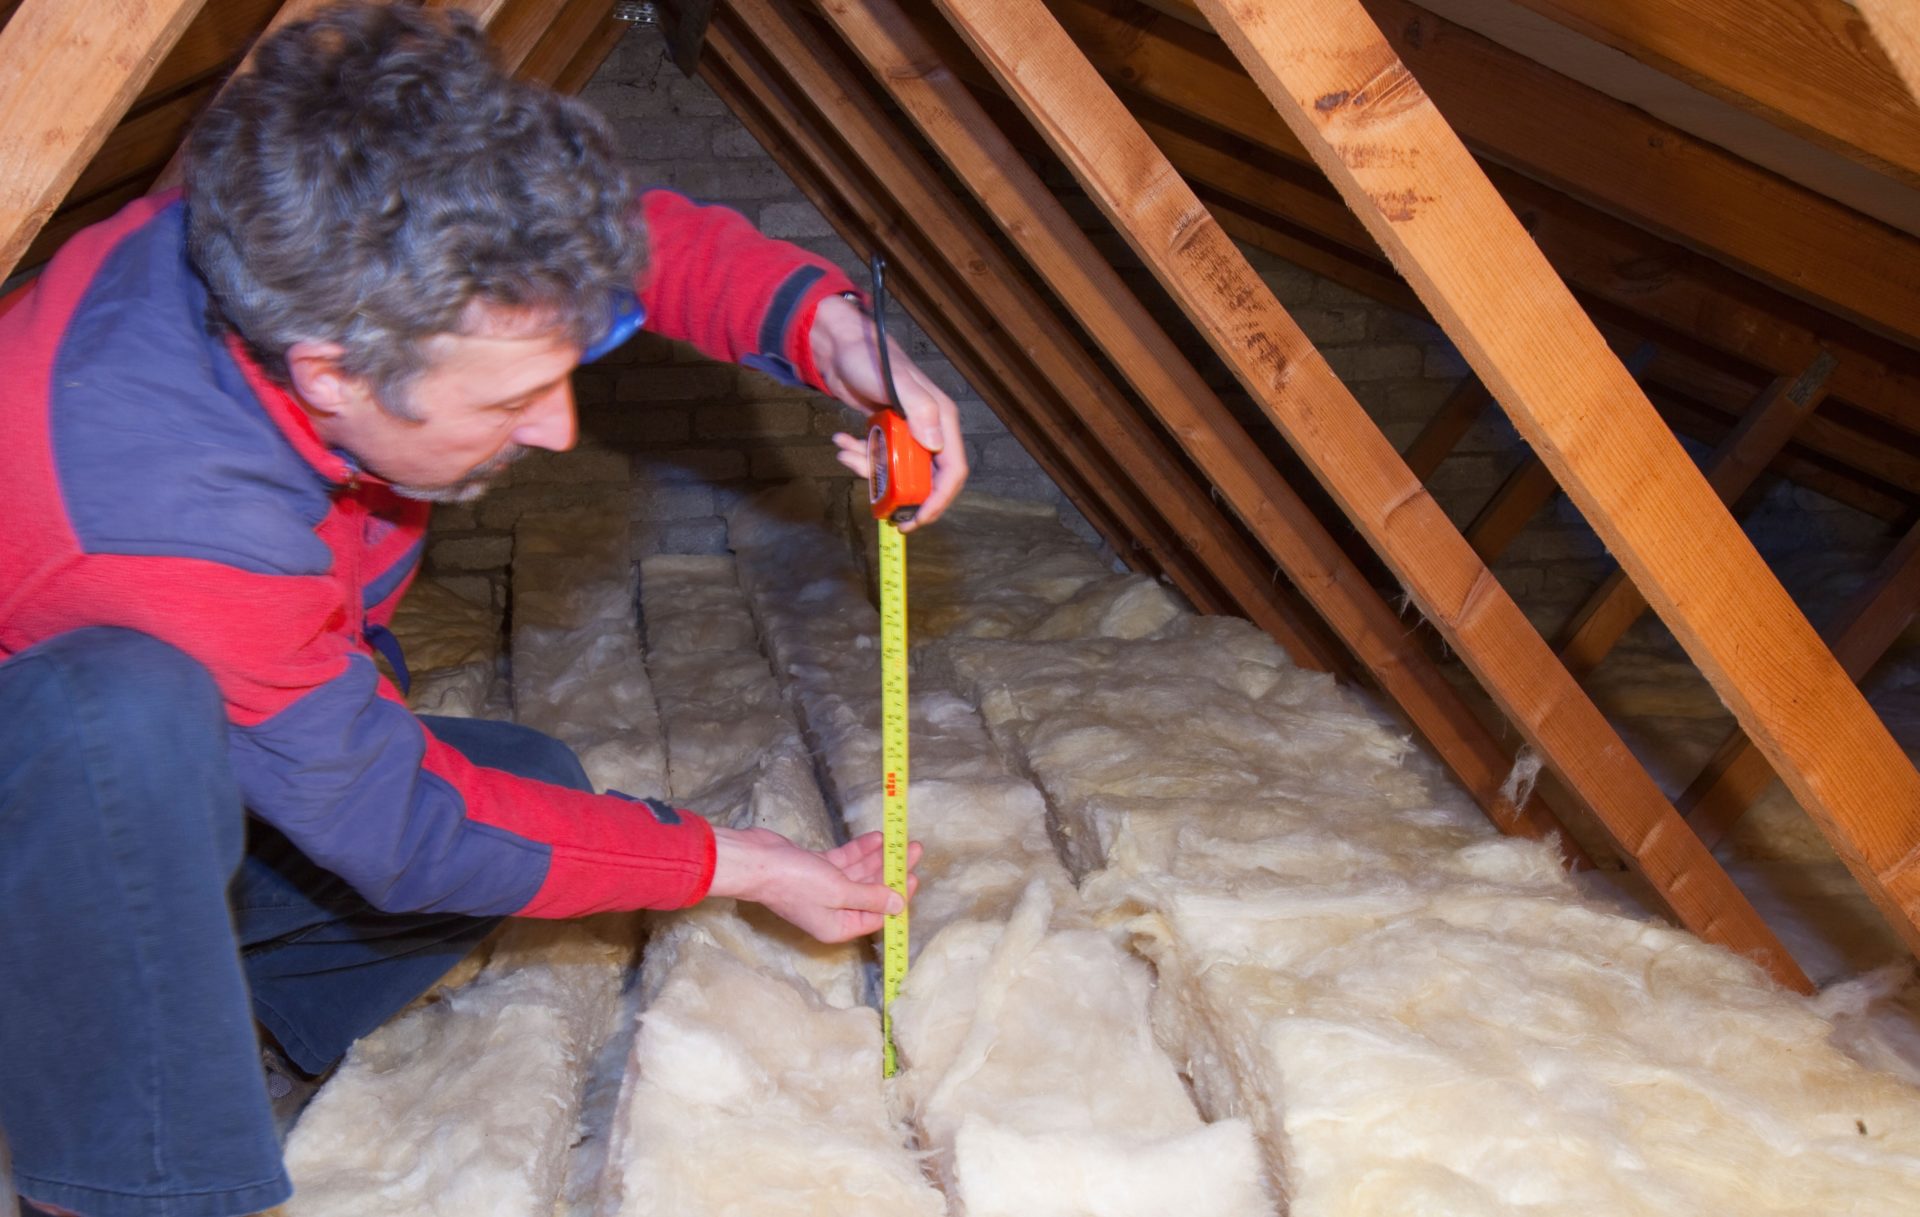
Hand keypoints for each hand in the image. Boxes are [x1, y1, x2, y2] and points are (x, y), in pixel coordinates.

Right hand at [708, 826, 923, 943]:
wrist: (756, 862)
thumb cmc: (795, 882)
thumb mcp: (839, 891)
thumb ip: (870, 897)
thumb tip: (898, 904)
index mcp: (838, 927)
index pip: (877, 916)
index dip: (898, 896)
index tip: (914, 876)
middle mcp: (833, 911)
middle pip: (870, 892)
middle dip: (892, 871)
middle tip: (913, 849)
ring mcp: (824, 889)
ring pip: (859, 874)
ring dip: (879, 858)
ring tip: (900, 839)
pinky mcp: (817, 869)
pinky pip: (845, 862)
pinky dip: (859, 851)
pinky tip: (876, 838)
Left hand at [808, 294, 968, 529]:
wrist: (841, 347)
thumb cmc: (871, 359)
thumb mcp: (895, 383)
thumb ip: (919, 410)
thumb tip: (935, 447)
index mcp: (941, 420)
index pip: (953, 470)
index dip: (940, 499)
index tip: (918, 518)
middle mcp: (929, 429)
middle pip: (925, 477)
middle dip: (901, 492)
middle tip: (879, 504)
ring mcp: (907, 432)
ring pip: (897, 470)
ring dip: (870, 470)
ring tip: (846, 453)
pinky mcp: (887, 432)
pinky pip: (878, 457)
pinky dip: (858, 456)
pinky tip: (841, 442)